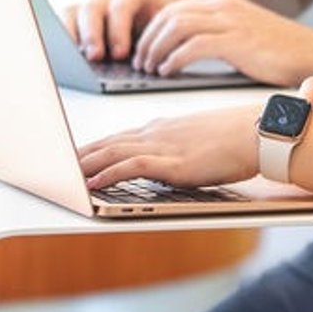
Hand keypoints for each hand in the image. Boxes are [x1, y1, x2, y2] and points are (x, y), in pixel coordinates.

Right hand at [68, 0, 169, 62]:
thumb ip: (148, 41)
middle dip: (92, 34)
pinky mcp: (78, 14)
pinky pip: (64, 20)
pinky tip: (67, 55)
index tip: (120, 54)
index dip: (118, 31)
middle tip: (95, 56)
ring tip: (74, 59)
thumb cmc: (156, 23)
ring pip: (73, 12)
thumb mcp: (158, 29)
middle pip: (93, 8)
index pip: (121, 7)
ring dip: (72, 36)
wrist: (153, 13)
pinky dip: (64, 37)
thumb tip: (137, 65)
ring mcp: (91, 2)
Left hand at [77, 104, 263, 190]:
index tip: (71, 156)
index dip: (91, 147)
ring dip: (83, 165)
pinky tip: (90, 183)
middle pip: (107, 143)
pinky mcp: (173, 162)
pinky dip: (106, 174)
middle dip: (78, 156)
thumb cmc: (237, 138)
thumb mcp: (198, 141)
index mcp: (162, 128)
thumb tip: (162, 166)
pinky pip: (130, 166)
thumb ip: (176, 150)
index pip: (117, 137)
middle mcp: (157, 133)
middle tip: (53, 166)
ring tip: (62, 176)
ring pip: (112, 152)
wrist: (260, 132)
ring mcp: (164, 145)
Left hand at [131, 0, 312, 84]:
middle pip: (168, 16)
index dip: (151, 31)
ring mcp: (230, 21)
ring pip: (176, 28)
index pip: (172, 9)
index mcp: (221, 1)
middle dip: (148, 40)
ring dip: (157, 50)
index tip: (142, 51)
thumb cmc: (279, 51)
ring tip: (151, 69)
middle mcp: (223, 5)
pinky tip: (168, 72)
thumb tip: (180, 50)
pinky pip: (193, 46)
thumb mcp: (240, 33)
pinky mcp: (238, 41)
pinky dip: (174, 59)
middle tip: (140, 63)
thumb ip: (213, 34)